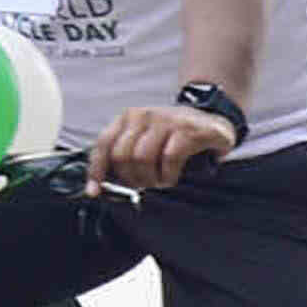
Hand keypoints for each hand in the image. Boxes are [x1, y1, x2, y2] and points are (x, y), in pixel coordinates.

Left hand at [89, 101, 239, 192]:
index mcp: (128, 118)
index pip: (104, 144)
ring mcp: (166, 121)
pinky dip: (168, 176)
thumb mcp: (146, 139)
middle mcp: (144, 115)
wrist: (212, 119)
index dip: (96, 171)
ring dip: (149, 179)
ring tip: (158, 182)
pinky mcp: (186, 130)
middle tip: (143, 185)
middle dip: (130, 179)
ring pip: (142, 158)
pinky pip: (168, 159)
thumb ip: (126, 155)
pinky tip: (171, 178)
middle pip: (122, 156)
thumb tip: (104, 184)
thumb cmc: (175, 134)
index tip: (95, 191)